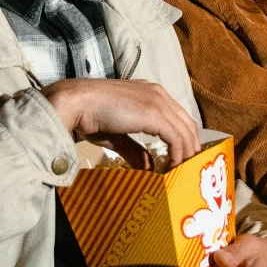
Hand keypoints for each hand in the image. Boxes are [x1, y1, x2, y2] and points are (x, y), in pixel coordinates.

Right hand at [40, 76, 201, 165]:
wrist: (77, 103)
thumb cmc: (90, 116)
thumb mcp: (118, 136)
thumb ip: (135, 150)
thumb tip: (149, 168)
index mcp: (150, 93)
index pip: (178, 117)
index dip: (183, 140)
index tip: (181, 160)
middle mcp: (158, 94)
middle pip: (187, 124)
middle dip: (190, 149)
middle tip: (186, 170)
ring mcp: (158, 102)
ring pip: (185, 132)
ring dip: (185, 155)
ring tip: (179, 173)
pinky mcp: (154, 114)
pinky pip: (176, 138)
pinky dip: (178, 155)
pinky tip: (171, 167)